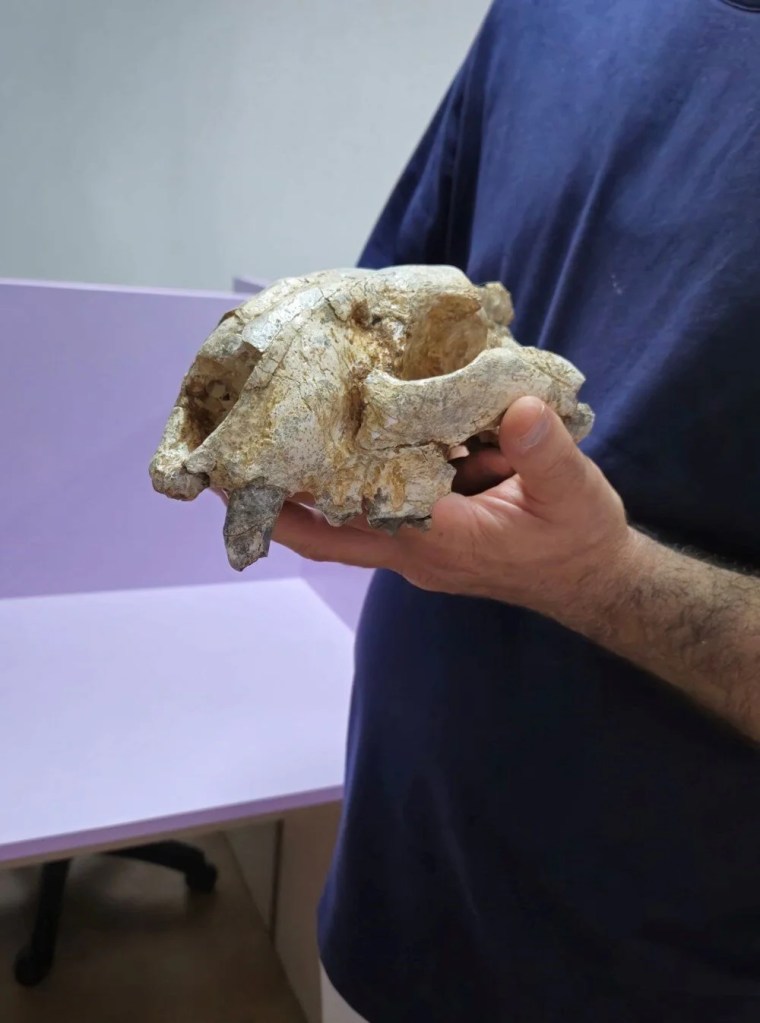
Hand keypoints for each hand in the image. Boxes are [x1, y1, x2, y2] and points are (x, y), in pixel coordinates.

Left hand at [272, 396, 634, 617]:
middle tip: (234, 464)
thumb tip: (518, 409)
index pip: (353, 517)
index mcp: (442, 538)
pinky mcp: (432, 537)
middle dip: (279, 506)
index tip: (254, 468)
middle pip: (328, 535)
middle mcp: (416, 550)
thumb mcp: (575, 493)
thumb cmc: (579, 540)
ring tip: (279, 438)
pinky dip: (360, 482)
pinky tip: (358, 436)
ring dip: (314, 492)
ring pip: (349, 524)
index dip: (300, 495)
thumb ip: (545, 452)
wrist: (594, 581)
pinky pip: (382, 511)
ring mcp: (420, 548)